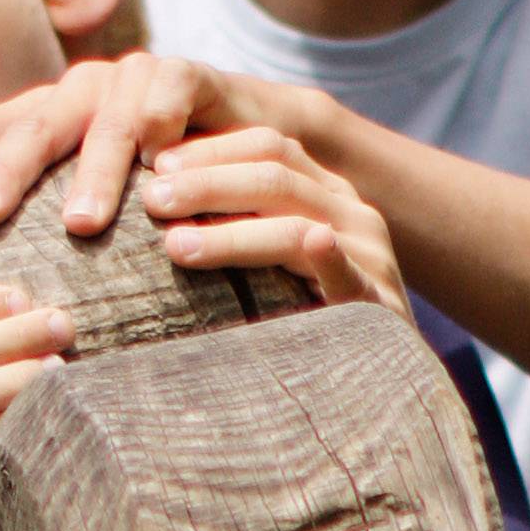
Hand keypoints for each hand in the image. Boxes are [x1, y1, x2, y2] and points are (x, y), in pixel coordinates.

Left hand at [0, 38, 297, 237]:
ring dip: (94, 173)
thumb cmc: (161, 193)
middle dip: (4, 172)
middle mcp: (78, 93)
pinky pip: (172, 102)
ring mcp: (132, 81)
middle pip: (29, 128)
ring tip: (82, 223)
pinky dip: (165, 134)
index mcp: (42, 122)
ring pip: (102, 125)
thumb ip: (40, 229)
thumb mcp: (94, 207)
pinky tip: (163, 169)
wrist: (255, 142)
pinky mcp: (190, 77)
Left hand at [134, 123, 405, 315]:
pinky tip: (315, 245)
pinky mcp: (379, 302)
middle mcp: (349, 212)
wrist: (371, 384)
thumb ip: (232, 223)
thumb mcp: (267, 259)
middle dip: (207, 183)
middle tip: (151, 199)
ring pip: (297, 224)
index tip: (153, 163)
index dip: (210, 149)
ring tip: (176, 245)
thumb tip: (152, 197)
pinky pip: (352, 274)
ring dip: (232, 233)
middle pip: (275, 174)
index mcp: (322, 191)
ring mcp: (369, 254)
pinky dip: (332, 258)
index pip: (267, 146)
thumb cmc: (302, 318)